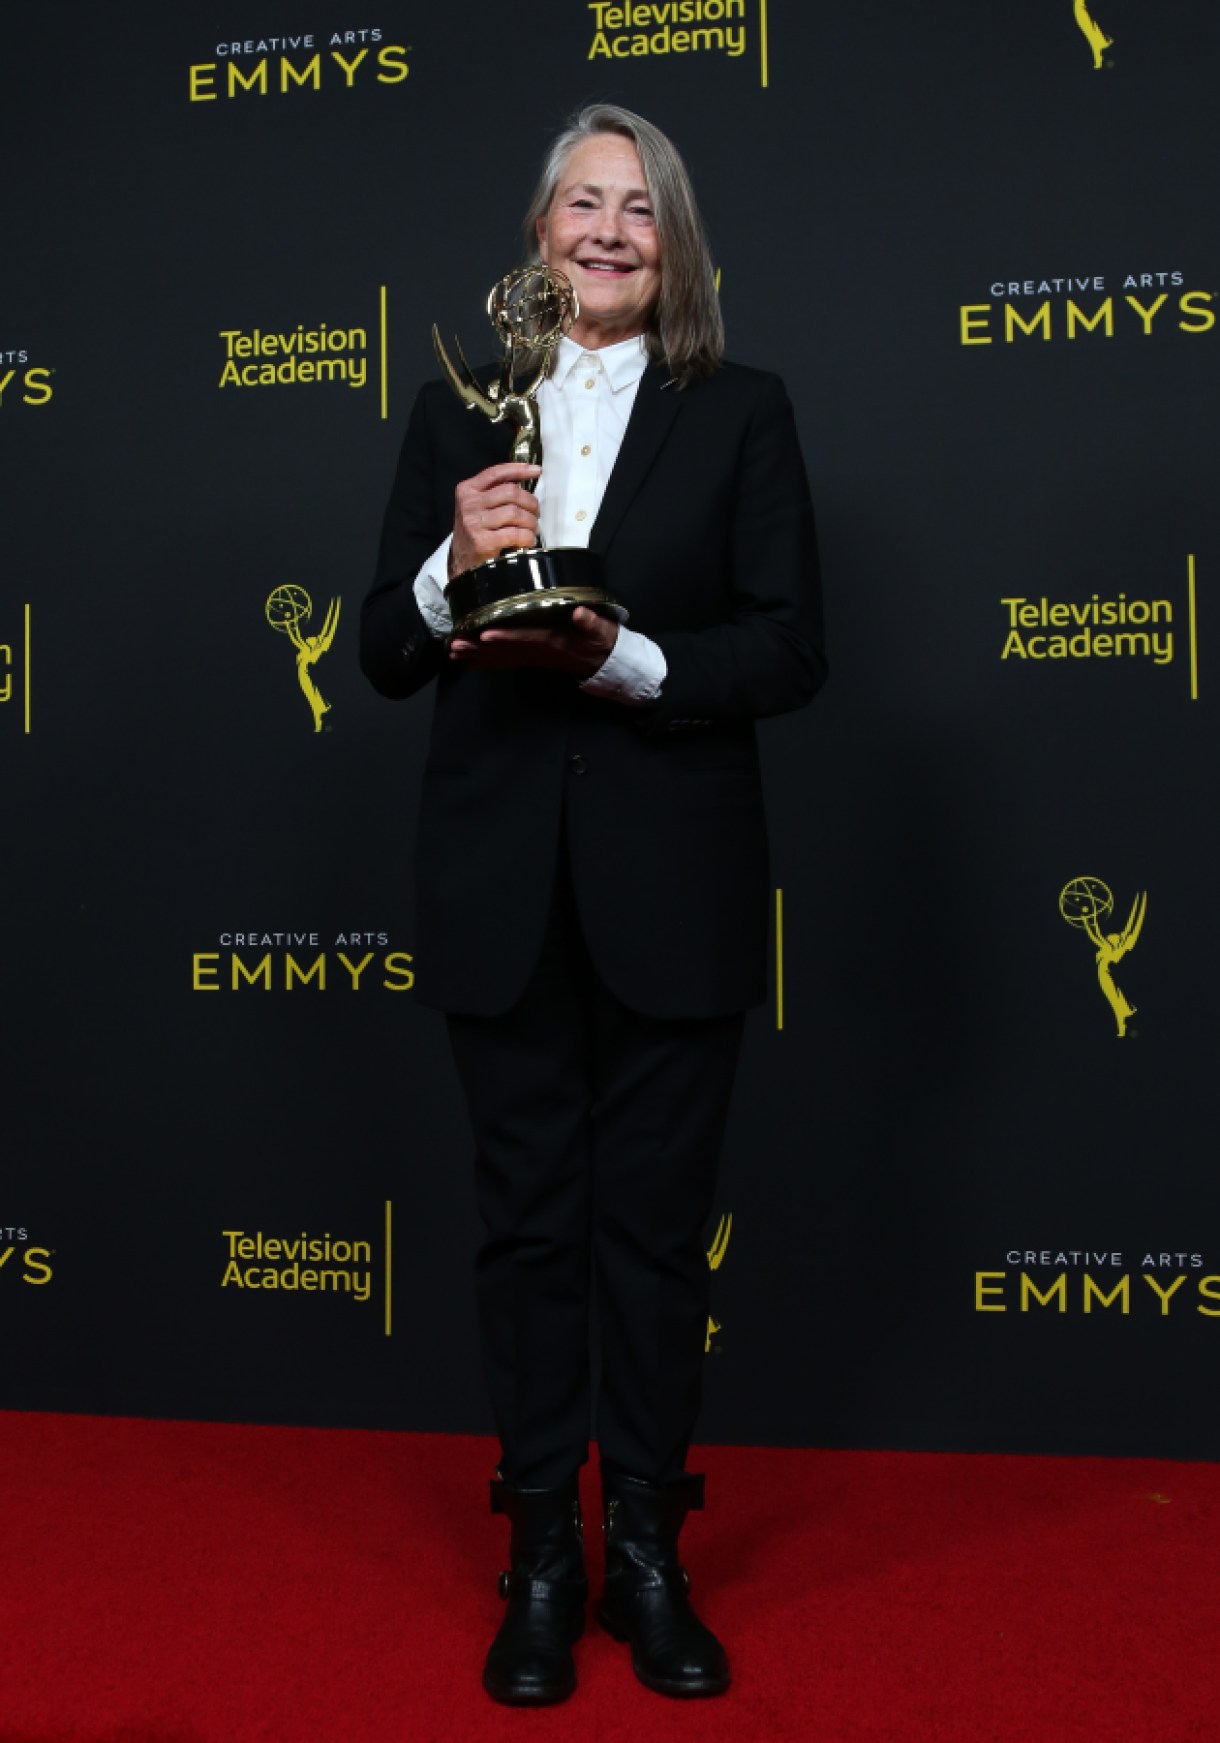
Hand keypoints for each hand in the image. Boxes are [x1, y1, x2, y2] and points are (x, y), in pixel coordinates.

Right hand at [450, 462, 540, 576]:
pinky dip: (527, 537)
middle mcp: (469, 504)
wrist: (462, 561)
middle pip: (511, 492)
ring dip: (530, 521)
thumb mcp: (477, 506)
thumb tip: (523, 483)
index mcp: (467, 490)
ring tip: (532, 528)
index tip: (536, 471)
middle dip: (530, 502)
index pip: (496, 473)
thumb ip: (494, 492)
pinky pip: (515, 534)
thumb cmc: (474, 532)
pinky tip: (528, 540)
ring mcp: (475, 523)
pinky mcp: (483, 541)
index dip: (519, 469)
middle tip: (535, 512)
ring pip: (515, 512)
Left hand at [450, 607, 618, 675]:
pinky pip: (505, 662)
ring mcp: (533, 657)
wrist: (603, 660)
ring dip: (477, 656)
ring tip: (454, 652)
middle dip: (479, 648)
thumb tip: (579, 612)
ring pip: (501, 658)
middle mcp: (539, 651)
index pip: (526, 637)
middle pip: (505, 651)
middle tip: (455, 645)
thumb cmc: (600, 639)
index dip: (506, 636)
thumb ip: (591, 621)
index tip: (486, 633)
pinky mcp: (530, 659)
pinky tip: (469, 661)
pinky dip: (486, 662)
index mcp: (553, 640)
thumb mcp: (601, 629)